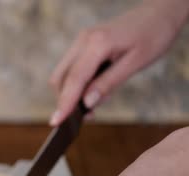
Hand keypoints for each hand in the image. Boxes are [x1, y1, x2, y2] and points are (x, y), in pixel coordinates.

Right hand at [49, 0, 188, 125]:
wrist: (159, 13)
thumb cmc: (153, 35)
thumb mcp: (136, 63)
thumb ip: (109, 83)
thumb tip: (87, 103)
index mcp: (97, 43)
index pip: (74, 79)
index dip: (64, 103)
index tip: (56, 122)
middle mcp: (84, 40)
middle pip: (61, 78)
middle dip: (67, 100)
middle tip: (87, 116)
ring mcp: (81, 41)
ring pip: (63, 74)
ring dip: (72, 93)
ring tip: (94, 104)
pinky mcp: (84, 44)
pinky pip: (72, 68)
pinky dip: (77, 83)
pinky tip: (94, 90)